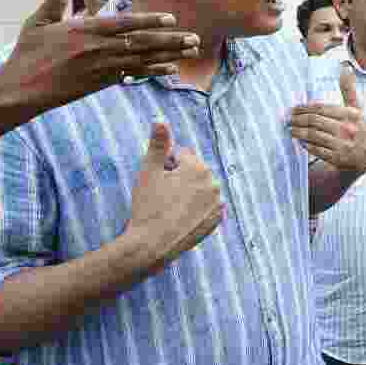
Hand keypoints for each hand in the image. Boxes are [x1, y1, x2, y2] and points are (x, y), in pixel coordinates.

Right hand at [0, 0, 201, 109]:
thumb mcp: (37, 22)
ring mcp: (102, 68)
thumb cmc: (27, 54)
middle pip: (142, 43)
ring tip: (191, 51)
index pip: (125, 24)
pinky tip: (172, 69)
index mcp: (85, 30)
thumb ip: (52, 0)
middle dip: (171, 40)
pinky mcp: (102, 83)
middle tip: (194, 38)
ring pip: (143, 59)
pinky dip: (154, 71)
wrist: (21, 89)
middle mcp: (98, 49)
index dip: (150, 21)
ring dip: (170, 55)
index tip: (171, 18)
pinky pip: (134, 75)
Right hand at [126, 123, 224, 267]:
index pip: (182, 155)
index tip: (158, 182)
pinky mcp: (216, 222)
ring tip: (170, 207)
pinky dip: (196, 208)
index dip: (166, 166)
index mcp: (199, 168)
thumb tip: (160, 119)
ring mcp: (217, 204)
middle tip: (162, 195)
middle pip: (193, 171)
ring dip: (188, 192)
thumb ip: (158, 144)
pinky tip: (181, 216)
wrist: (152, 245)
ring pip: (200, 188)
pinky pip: (206, 206)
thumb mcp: (149, 171)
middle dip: (179, 177)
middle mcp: (213, 184)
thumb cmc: (148, 206)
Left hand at [290, 64, 365, 175]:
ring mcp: (342, 144)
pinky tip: (300, 141)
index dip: (305, 108)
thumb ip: (349, 91)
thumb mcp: (358, 110)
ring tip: (290, 129)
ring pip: (313, 135)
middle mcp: (347, 129)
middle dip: (298, 119)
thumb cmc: (360, 130)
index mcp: (351, 115)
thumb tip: (345, 69)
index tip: (294, 108)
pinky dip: (306, 145)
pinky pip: (316, 149)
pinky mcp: (337, 158)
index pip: (322, 108)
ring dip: (298, 132)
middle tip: (288, 119)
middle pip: (315, 121)